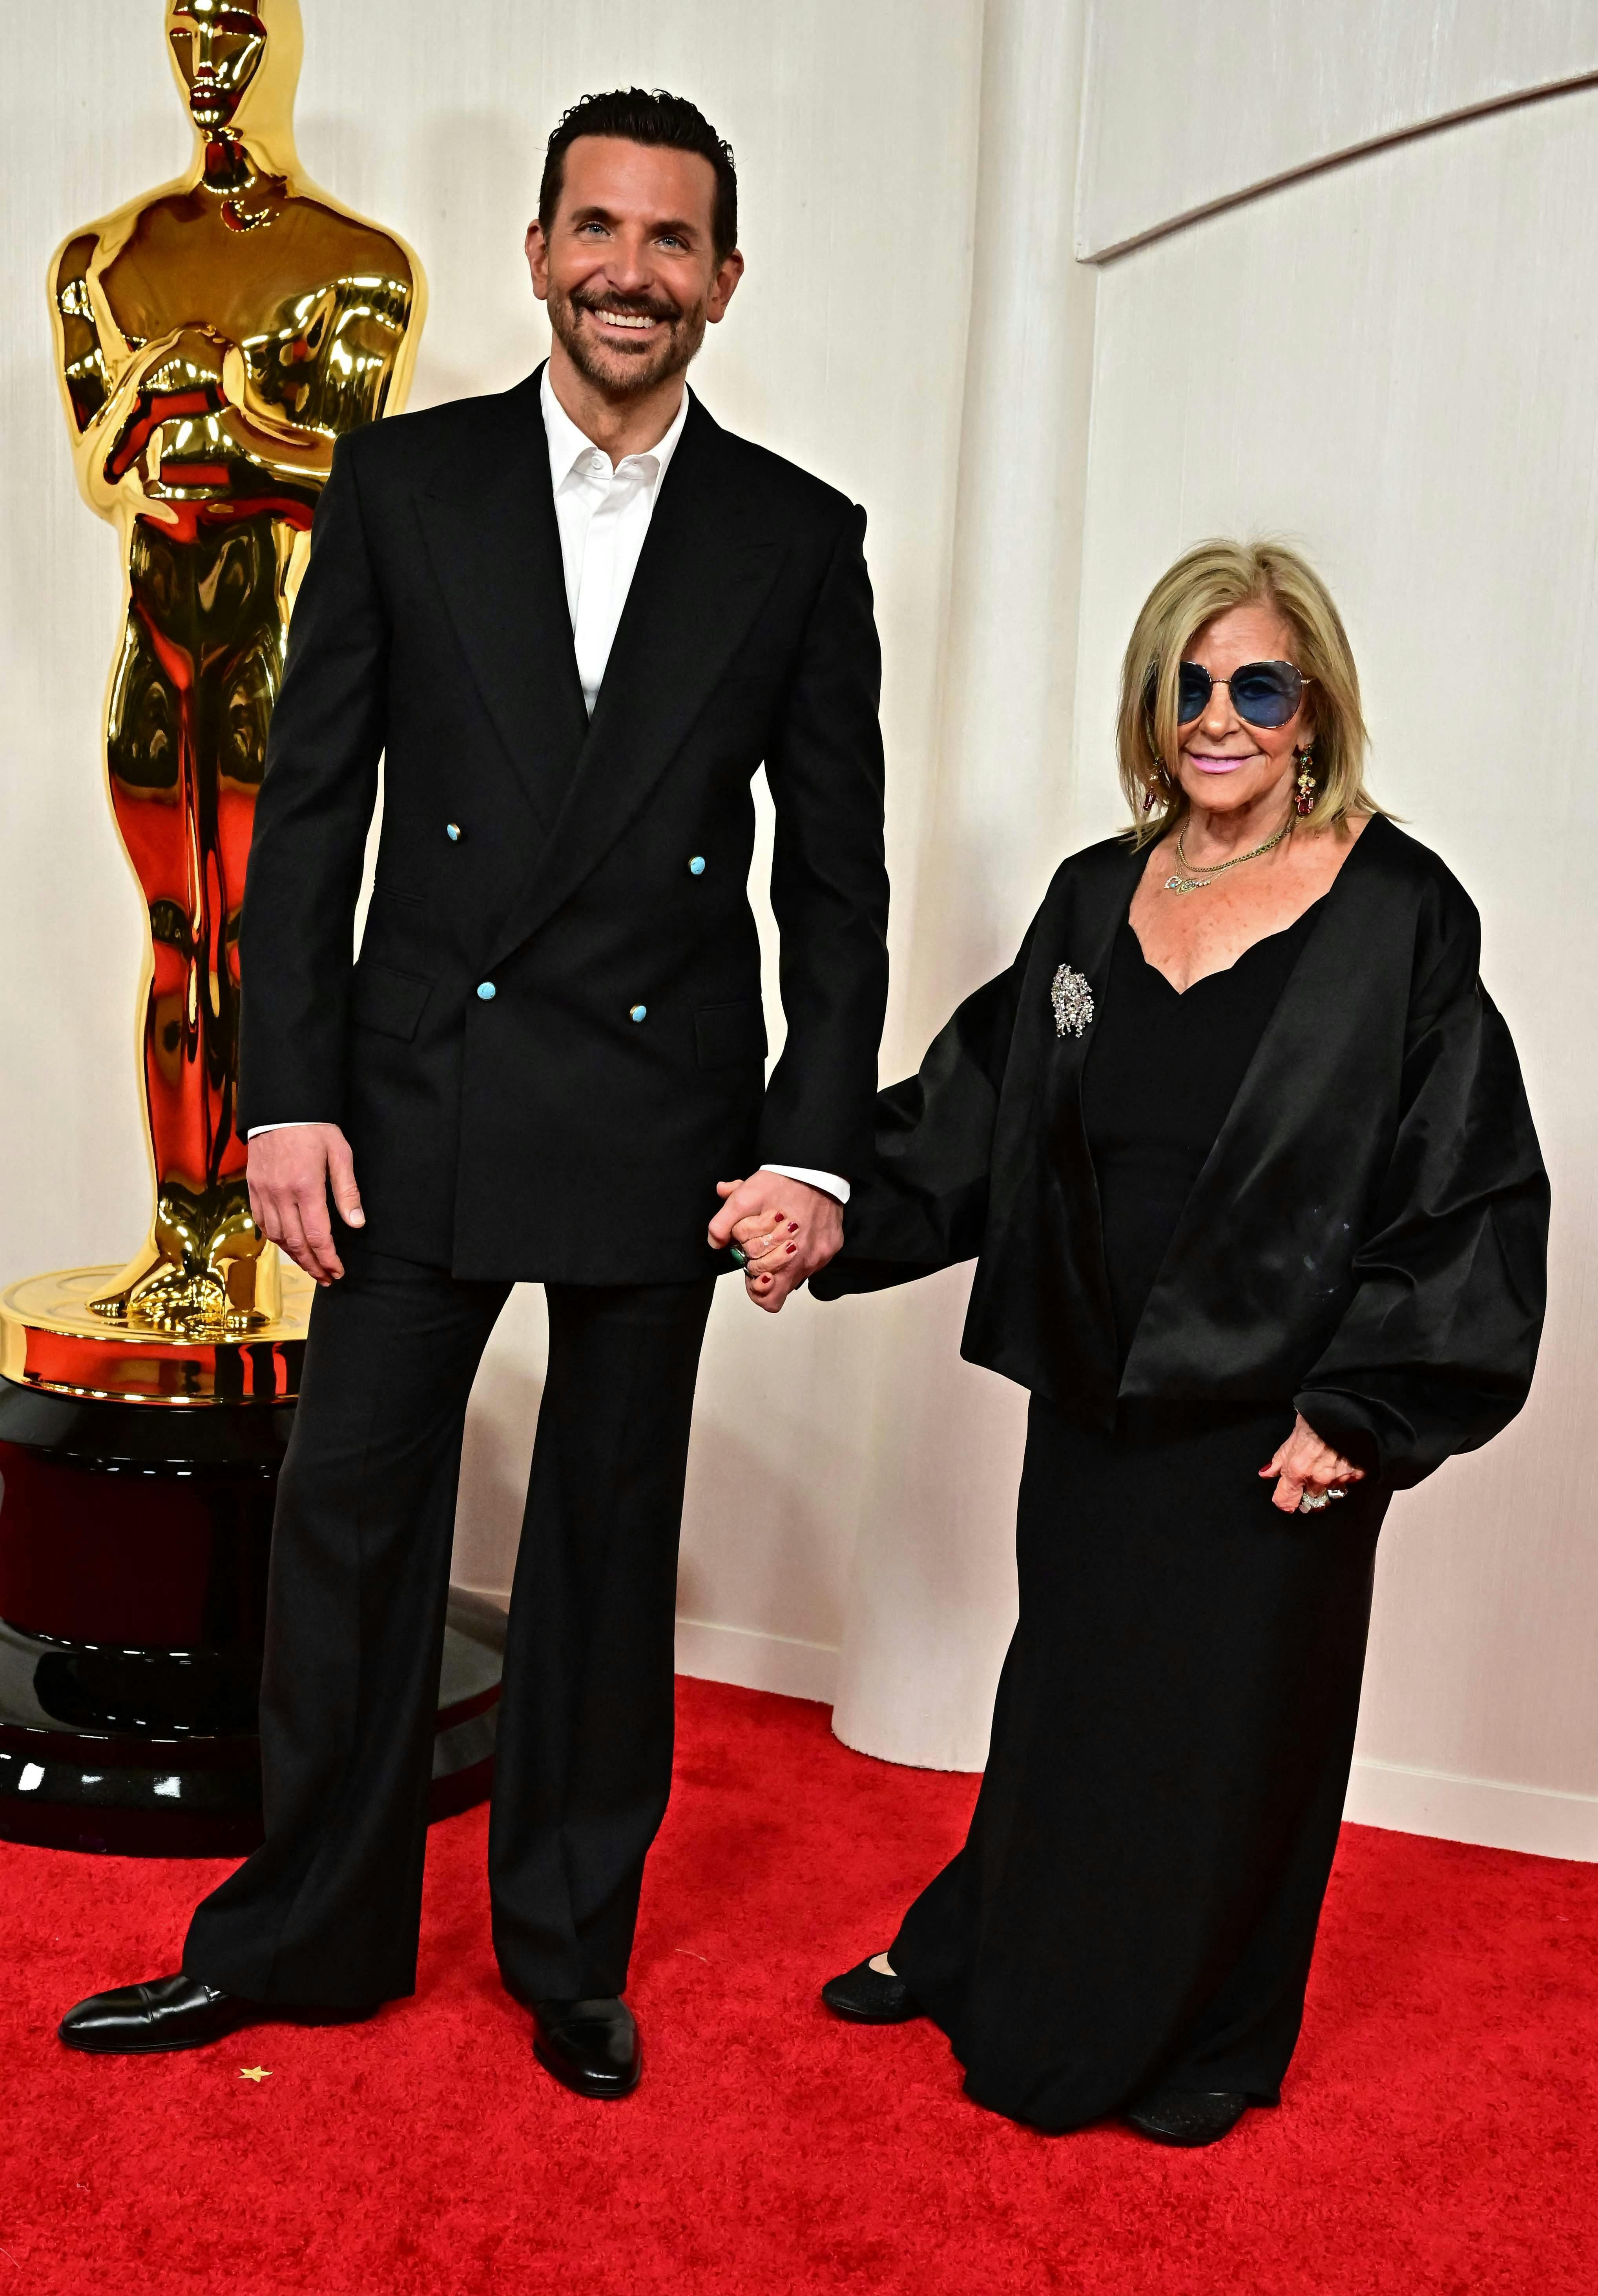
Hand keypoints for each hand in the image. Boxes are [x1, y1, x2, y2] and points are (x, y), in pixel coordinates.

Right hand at [246, 1123, 363, 1284]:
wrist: (280, 1107)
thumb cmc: (314, 1128)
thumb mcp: (340, 1153)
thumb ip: (347, 1190)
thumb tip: (356, 1224)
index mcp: (305, 1187)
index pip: (317, 1236)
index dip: (328, 1259)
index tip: (338, 1271)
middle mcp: (281, 1194)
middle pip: (296, 1243)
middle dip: (313, 1265)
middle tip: (327, 1278)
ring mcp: (263, 1192)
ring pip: (277, 1237)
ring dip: (295, 1257)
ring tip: (311, 1266)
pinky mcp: (252, 1188)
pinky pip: (262, 1223)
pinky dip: (276, 1239)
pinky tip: (288, 1245)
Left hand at [706, 1172, 842, 1314]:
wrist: (817, 1166)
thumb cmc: (783, 1182)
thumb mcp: (745, 1197)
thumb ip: (723, 1222)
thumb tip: (714, 1242)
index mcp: (786, 1259)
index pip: (769, 1298)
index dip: (755, 1287)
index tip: (751, 1268)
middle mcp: (807, 1263)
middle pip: (778, 1284)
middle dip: (764, 1267)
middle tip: (760, 1242)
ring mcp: (821, 1255)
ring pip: (796, 1272)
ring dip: (781, 1260)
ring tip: (776, 1235)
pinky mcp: (832, 1246)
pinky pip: (813, 1259)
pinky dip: (800, 1249)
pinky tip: (795, 1230)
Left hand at [1259, 1413, 1365, 1515]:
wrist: (1340, 1410)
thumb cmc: (1313, 1421)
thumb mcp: (1290, 1440)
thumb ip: (1278, 1461)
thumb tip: (1266, 1474)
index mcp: (1296, 1472)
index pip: (1286, 1501)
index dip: (1285, 1502)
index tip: (1287, 1497)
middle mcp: (1317, 1480)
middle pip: (1311, 1500)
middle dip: (1310, 1491)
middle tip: (1311, 1476)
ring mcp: (1338, 1479)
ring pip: (1331, 1492)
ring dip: (1328, 1484)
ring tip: (1328, 1465)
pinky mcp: (1356, 1474)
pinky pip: (1349, 1482)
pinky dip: (1345, 1475)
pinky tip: (1342, 1461)